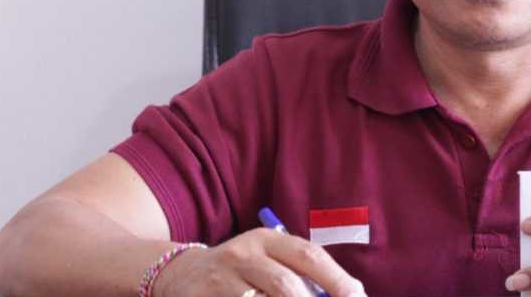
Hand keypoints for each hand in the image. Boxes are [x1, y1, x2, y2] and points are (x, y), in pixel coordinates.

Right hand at [152, 227, 365, 296]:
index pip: (309, 255)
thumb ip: (300, 275)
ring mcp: (220, 279)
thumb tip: (348, 294)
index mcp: (268, 239)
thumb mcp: (269, 261)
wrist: (182, 274)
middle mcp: (244, 254)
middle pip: (285, 285)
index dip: (337, 279)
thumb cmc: (243, 271)